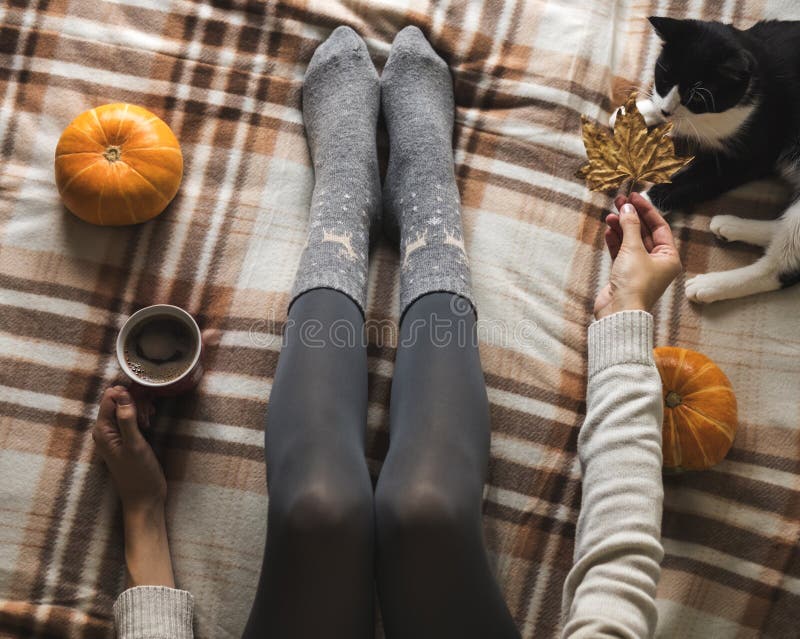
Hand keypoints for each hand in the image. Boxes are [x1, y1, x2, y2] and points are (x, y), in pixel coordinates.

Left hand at [93, 386, 165, 513]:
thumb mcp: (134, 444)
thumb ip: (126, 418)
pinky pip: (131, 417)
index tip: (145, 402)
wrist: (145, 498)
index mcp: (102, 430)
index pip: (110, 397)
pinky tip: (149, 422)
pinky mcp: (126, 437)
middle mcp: (105, 430)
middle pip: (118, 399)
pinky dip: (141, 415)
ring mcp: (115, 434)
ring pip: (126, 407)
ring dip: (140, 408)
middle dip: (136, 401)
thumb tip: (122, 393)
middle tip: (148, 415)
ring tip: (149, 420)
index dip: (128, 394)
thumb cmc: (139, 474)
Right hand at [594, 192, 681, 319]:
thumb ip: (630, 226)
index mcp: (669, 257)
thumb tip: (627, 208)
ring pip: (631, 241)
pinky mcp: (625, 274)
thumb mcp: (633, 250)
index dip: (646, 210)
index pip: (659, 226)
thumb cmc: (634, 284)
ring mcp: (640, 268)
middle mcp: (657, 262)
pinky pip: (621, 252)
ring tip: (609, 216)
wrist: (619, 312)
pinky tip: (608, 231)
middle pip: (644, 232)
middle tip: (619, 201)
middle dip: (631, 217)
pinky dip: (615, 241)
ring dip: (621, 228)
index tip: (633, 197)